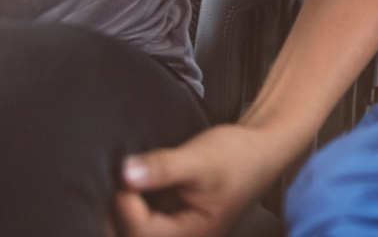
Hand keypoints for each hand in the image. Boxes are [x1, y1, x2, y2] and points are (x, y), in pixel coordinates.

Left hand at [114, 122, 306, 236]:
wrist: (259, 149)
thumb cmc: (238, 157)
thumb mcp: (201, 159)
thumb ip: (164, 167)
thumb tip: (126, 174)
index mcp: (193, 234)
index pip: (141, 232)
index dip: (126, 203)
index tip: (126, 175)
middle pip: (132, 236)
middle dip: (118, 211)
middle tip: (118, 180)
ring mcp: (177, 230)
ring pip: (134, 229)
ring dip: (124, 208)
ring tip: (126, 182)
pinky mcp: (171, 220)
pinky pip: (142, 220)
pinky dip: (132, 204)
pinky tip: (134, 186)